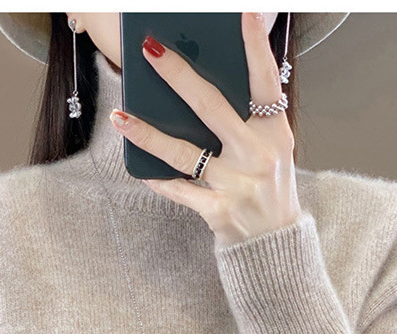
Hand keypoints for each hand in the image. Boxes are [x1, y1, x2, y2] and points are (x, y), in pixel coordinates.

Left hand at [108, 12, 304, 248]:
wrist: (275, 248)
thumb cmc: (269, 192)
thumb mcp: (272, 153)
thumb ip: (248, 122)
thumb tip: (200, 89)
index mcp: (275, 134)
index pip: (265, 82)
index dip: (256, 46)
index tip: (246, 12)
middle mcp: (257, 155)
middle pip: (211, 107)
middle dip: (178, 75)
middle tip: (151, 50)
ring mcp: (237, 184)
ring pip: (184, 152)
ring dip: (147, 134)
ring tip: (120, 117)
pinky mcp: (218, 211)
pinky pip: (180, 191)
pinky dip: (158, 180)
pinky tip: (139, 169)